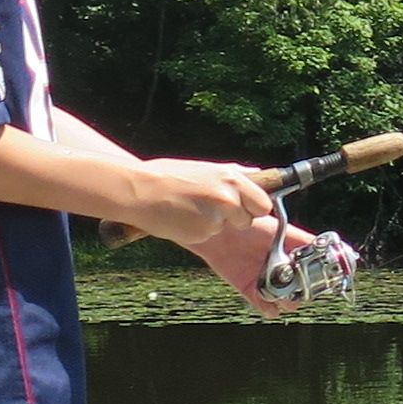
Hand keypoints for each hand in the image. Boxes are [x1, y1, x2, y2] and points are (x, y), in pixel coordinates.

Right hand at [123, 158, 277, 248]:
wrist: (138, 190)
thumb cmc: (169, 176)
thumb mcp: (207, 168)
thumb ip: (235, 174)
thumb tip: (261, 174)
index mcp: (232, 179)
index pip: (263, 203)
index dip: (254, 207)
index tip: (245, 206)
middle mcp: (228, 198)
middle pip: (249, 220)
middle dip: (238, 218)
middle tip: (216, 208)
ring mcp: (215, 218)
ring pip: (227, 228)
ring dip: (215, 223)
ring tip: (192, 208)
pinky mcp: (201, 233)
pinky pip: (208, 235)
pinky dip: (199, 229)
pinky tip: (183, 216)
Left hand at [194, 206, 317, 314]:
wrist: (219, 229)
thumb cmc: (247, 224)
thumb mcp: (279, 228)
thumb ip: (301, 239)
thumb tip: (325, 246)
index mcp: (293, 254)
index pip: (315, 271)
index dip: (320, 277)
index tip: (320, 276)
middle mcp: (283, 269)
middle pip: (304, 291)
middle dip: (304, 291)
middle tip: (297, 283)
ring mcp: (267, 280)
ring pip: (287, 302)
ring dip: (287, 300)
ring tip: (280, 291)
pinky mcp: (250, 289)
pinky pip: (265, 307)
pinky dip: (268, 307)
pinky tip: (267, 300)